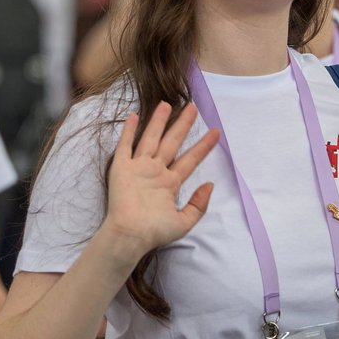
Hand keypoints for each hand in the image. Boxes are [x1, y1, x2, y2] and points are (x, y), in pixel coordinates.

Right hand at [98, 103, 220, 263]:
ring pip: (151, 139)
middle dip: (183, 125)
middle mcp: (155, 171)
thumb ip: (198, 205)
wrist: (130, 234)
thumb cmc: (154, 231)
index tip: (216, 132)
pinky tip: (134, 116)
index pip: (191, 159)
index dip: (203, 146)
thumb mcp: (184, 222)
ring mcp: (138, 168)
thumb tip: (210, 185)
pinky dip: (129, 131)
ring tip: (167, 104)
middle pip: (172, 142)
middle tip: (194, 107)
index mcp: (170, 183)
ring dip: (158, 122)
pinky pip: (126, 146)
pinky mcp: (122, 168)